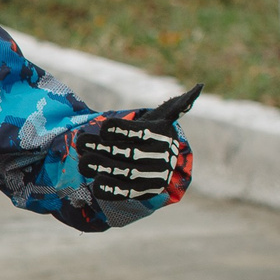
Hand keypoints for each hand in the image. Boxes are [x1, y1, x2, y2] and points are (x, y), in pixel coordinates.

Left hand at [79, 84, 199, 200]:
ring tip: (83, 161)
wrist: (161, 163)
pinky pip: (127, 191)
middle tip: (81, 143)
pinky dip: (111, 189)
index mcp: (161, 136)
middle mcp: (160, 157)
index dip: (120, 129)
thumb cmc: (152, 135)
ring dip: (102, 167)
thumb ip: (176, 105)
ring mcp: (153, 176)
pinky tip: (95, 184)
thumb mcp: (163, 117)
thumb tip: (198, 88)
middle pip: (128, 152)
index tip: (103, 127)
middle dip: (102, 147)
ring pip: (126, 172)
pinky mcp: (145, 191)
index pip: (139, 132)